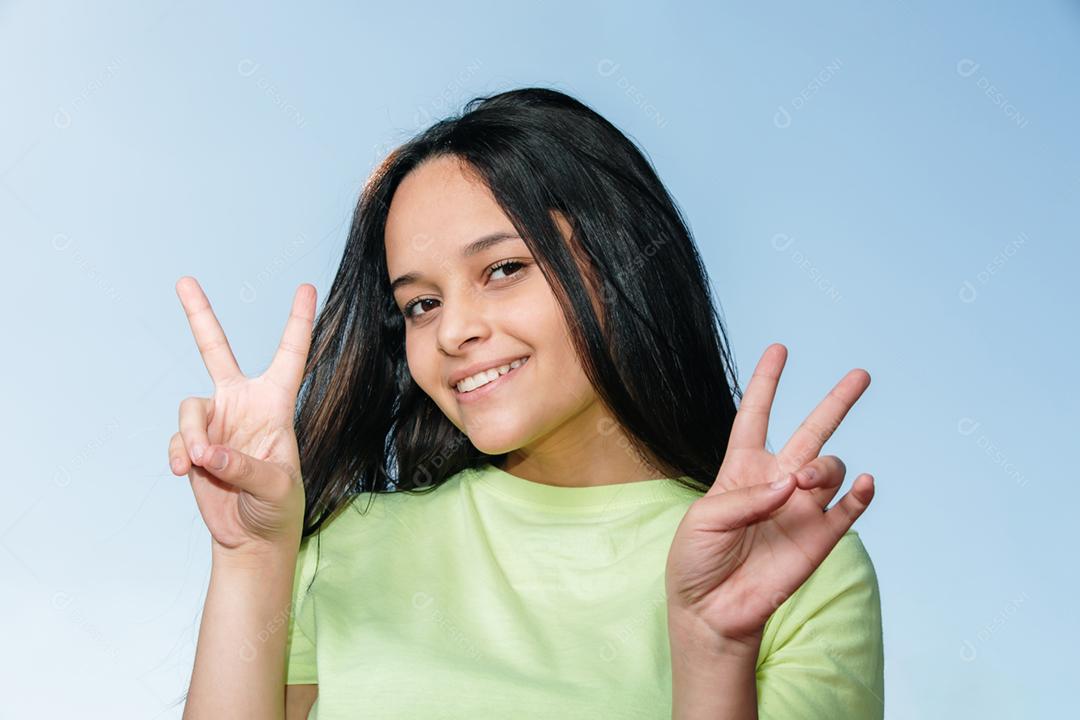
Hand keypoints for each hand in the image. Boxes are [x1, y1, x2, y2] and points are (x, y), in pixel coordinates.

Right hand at [167, 276, 316, 557]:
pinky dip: (179, 452)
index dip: (299, 322)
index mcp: (276, 404)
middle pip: (216, 350)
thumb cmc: (278, 507)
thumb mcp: (275, 488)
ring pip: (190, 407)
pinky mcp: (194, 443)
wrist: (251, 536)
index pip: (290, 355)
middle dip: (199, 315)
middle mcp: (243, 404)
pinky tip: (187, 472)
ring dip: (191, 435)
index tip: (307, 287)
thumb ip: (244, 467)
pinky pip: (178, 438)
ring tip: (200, 464)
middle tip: (184, 280)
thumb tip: (207, 453)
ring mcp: (216, 422)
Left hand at [665, 343, 875, 654]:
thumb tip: (791, 485)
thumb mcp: (703, 521)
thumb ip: (745, 498)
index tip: (779, 349)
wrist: (710, 612)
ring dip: (825, 465)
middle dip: (836, 401)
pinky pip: (850, 510)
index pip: (756, 416)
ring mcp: (802, 509)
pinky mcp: (820, 539)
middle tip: (861, 374)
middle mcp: (777, 482)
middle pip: (812, 431)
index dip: (767, 383)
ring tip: (806, 481)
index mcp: (741, 469)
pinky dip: (861, 495)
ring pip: (831, 468)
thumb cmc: (696, 561)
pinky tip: (865, 484)